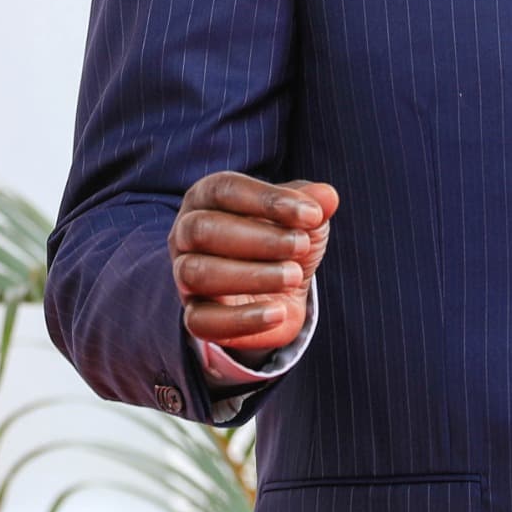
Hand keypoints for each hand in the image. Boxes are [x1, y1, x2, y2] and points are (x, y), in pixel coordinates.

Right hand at [170, 172, 337, 356]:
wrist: (279, 294)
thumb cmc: (282, 242)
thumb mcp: (301, 219)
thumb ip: (311, 204)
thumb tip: (327, 196)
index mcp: (206, 197)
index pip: (224, 189)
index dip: (267, 200)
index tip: (312, 215)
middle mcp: (186, 233)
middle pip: (203, 229)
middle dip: (259, 238)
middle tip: (302, 245)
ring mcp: (184, 276)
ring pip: (198, 273)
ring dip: (251, 275)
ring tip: (294, 276)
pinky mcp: (195, 317)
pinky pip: (201, 322)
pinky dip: (241, 320)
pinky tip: (278, 312)